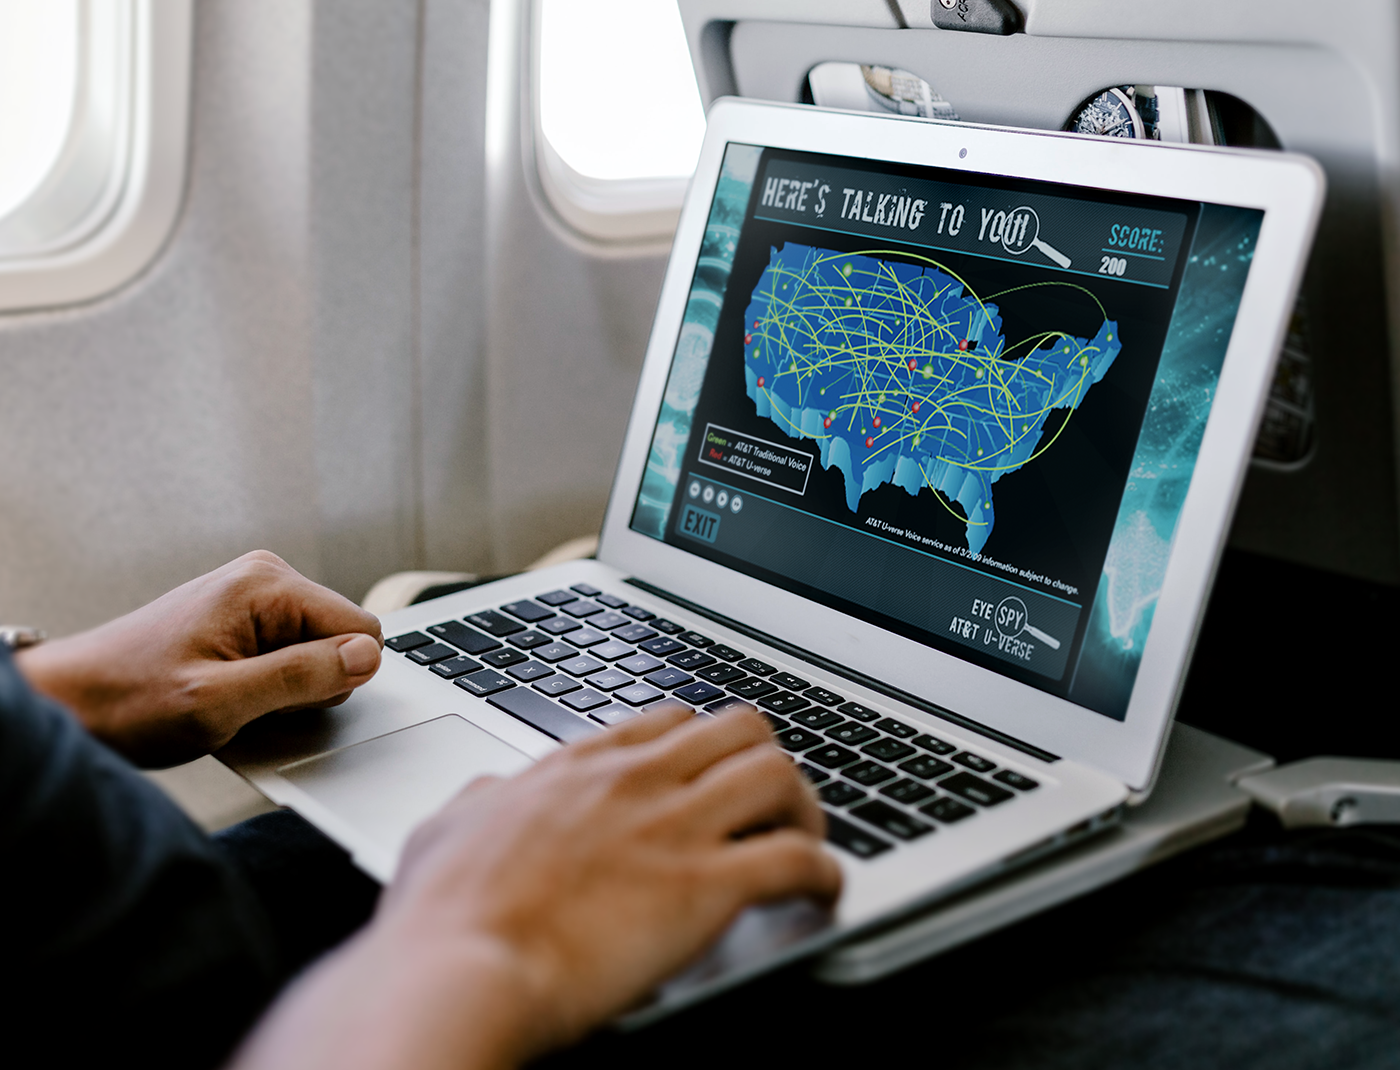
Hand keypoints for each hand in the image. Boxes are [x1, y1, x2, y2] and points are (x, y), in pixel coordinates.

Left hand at [15, 550, 382, 765]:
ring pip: (318, 654)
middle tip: (248, 700)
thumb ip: (300, 677)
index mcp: (266, 584)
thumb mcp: (221, 701)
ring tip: (231, 698)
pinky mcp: (246, 619)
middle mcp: (266, 578)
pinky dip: (269, 686)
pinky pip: (291, 657)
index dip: (334, 679)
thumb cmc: (130, 700)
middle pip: (341, 641)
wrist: (72, 704)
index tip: (280, 697)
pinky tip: (229, 694)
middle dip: (308, 684)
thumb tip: (367, 656)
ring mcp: (255, 597)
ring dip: (286, 689)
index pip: (362, 630)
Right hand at [231, 705, 841, 1069]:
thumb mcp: (445, 833)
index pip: (668, 720)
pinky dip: (824, 874)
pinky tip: (821, 893)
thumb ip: (478, 804)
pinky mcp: (707, 887)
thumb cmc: (442, 917)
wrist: (458, 969)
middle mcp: (636, 782)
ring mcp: (676, 828)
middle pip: (739, 727)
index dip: (703, 744)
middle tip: (769, 806)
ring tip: (804, 841)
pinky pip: (798, 859)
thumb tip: (488, 794)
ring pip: (780, 774)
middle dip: (765, 761)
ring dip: (805, 808)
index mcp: (579, 768)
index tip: (710, 775)